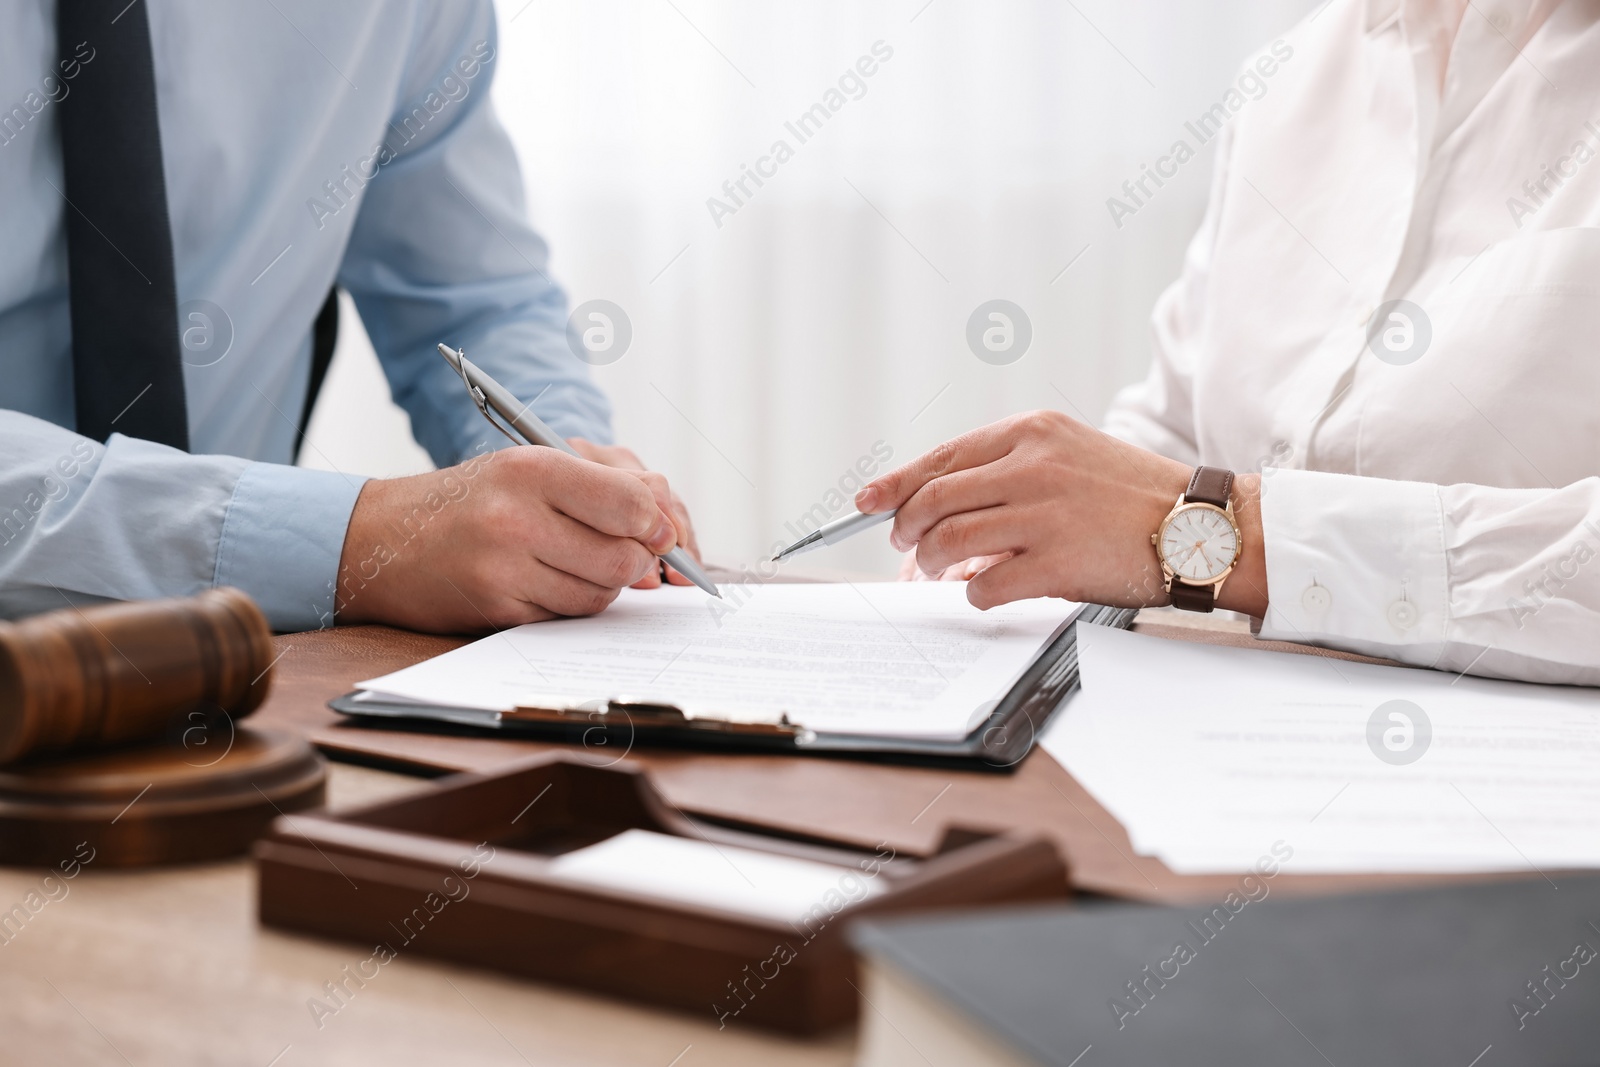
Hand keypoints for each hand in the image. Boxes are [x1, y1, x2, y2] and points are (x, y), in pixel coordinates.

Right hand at [334, 446, 684, 632]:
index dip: (657, 524)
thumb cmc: (472, 499)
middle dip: (635, 560)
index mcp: (533, 469)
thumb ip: (606, 483)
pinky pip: (568, 615)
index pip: (630, 503)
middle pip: (624, 557)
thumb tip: (668, 517)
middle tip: (620, 550)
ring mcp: (505, 569)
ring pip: (602, 593)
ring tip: (573, 560)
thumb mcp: (530, 467)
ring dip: (603, 583)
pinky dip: (570, 603)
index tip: (661, 531)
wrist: (383, 538)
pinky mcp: (498, 610)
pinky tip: (545, 581)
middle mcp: (517, 518)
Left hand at [858, 410, 1268, 615]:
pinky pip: (983, 585)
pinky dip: (973, 593)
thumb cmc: (1132, 495)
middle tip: (906, 549)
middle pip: (933, 500)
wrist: (1202, 526)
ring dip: (931, 564)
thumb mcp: (1069, 454)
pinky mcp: (1057, 562)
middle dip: (905, 531)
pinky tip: (986, 589)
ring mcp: (1044, 514)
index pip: (940, 458)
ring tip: (939, 572)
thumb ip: (1006, 472)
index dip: (894, 484)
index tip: (867, 503)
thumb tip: (935, 509)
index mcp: (1032, 431)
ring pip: (947, 542)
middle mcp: (1034, 465)